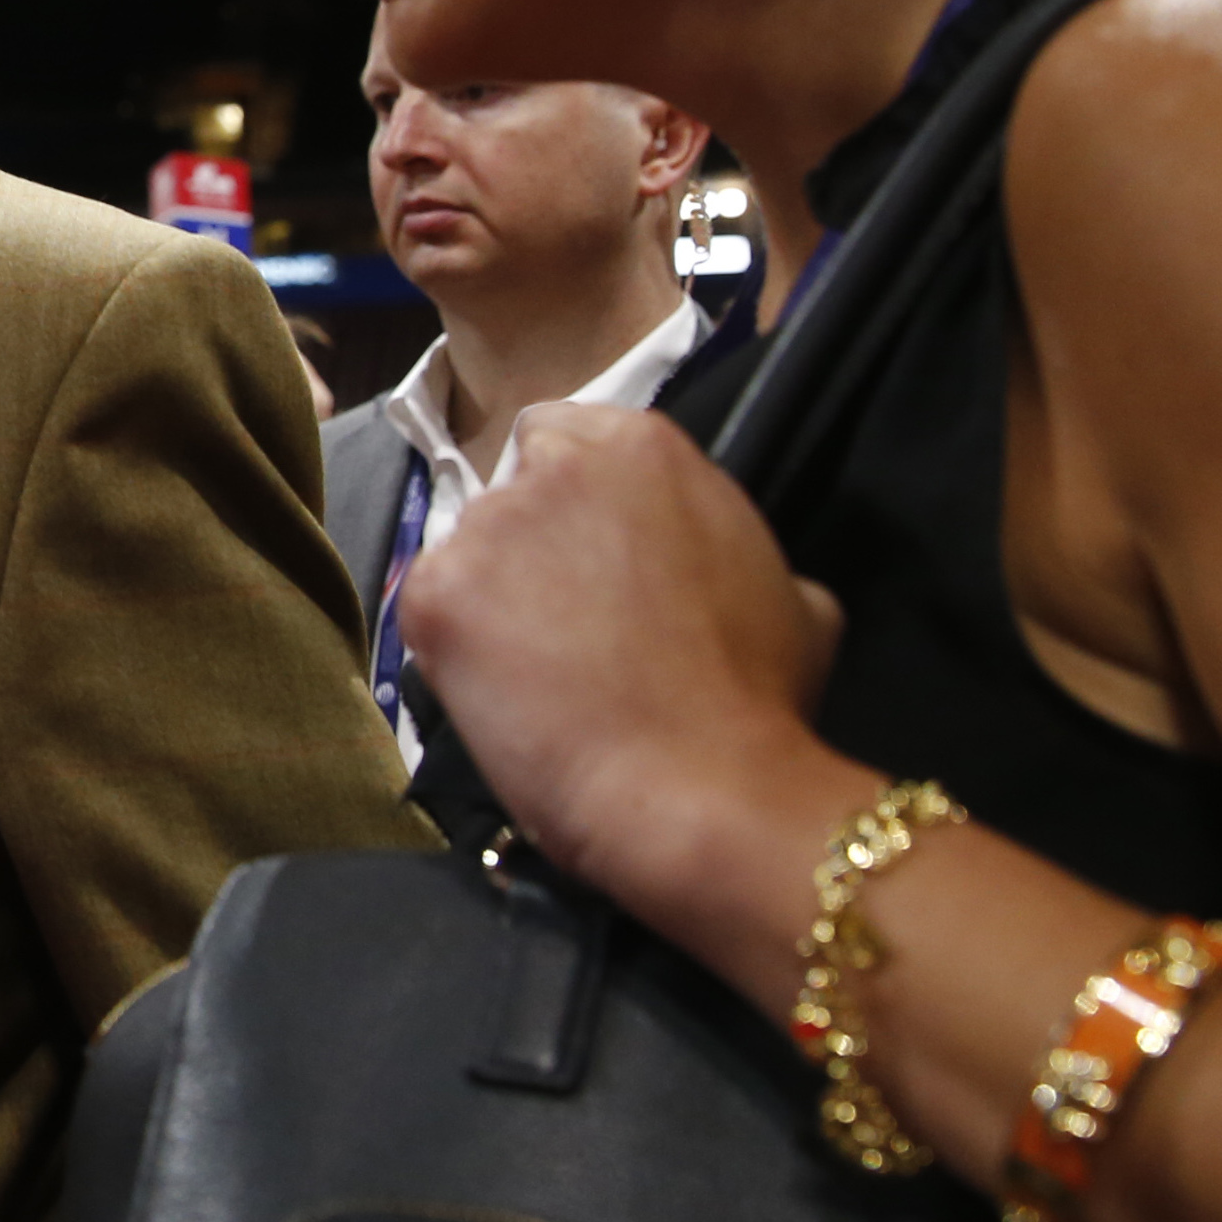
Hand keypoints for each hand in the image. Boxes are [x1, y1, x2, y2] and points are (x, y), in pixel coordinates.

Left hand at [396, 402, 857, 930]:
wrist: (697, 786)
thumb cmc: (755, 698)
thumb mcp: (793, 595)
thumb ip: (733, 549)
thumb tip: (725, 566)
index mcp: (643, 446)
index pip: (563, 435)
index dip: (567, 495)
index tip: (582, 548)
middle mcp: (556, 466)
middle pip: (508, 490)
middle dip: (526, 543)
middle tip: (559, 616)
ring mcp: (488, 525)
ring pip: (465, 550)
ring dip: (488, 597)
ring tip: (535, 671)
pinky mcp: (436, 589)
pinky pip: (428, 608)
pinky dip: (451, 647)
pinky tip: (500, 693)